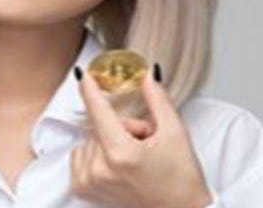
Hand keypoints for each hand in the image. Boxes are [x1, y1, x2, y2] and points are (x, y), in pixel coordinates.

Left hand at [70, 64, 212, 207]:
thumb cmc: (181, 179)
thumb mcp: (176, 133)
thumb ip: (157, 98)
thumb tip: (146, 73)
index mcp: (122, 154)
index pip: (98, 111)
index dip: (91, 89)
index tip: (85, 74)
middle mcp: (100, 170)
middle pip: (100, 125)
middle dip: (122, 126)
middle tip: (145, 141)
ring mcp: (89, 182)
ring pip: (90, 139)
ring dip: (110, 141)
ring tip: (135, 158)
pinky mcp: (83, 190)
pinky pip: (81, 155)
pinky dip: (97, 154)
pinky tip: (118, 166)